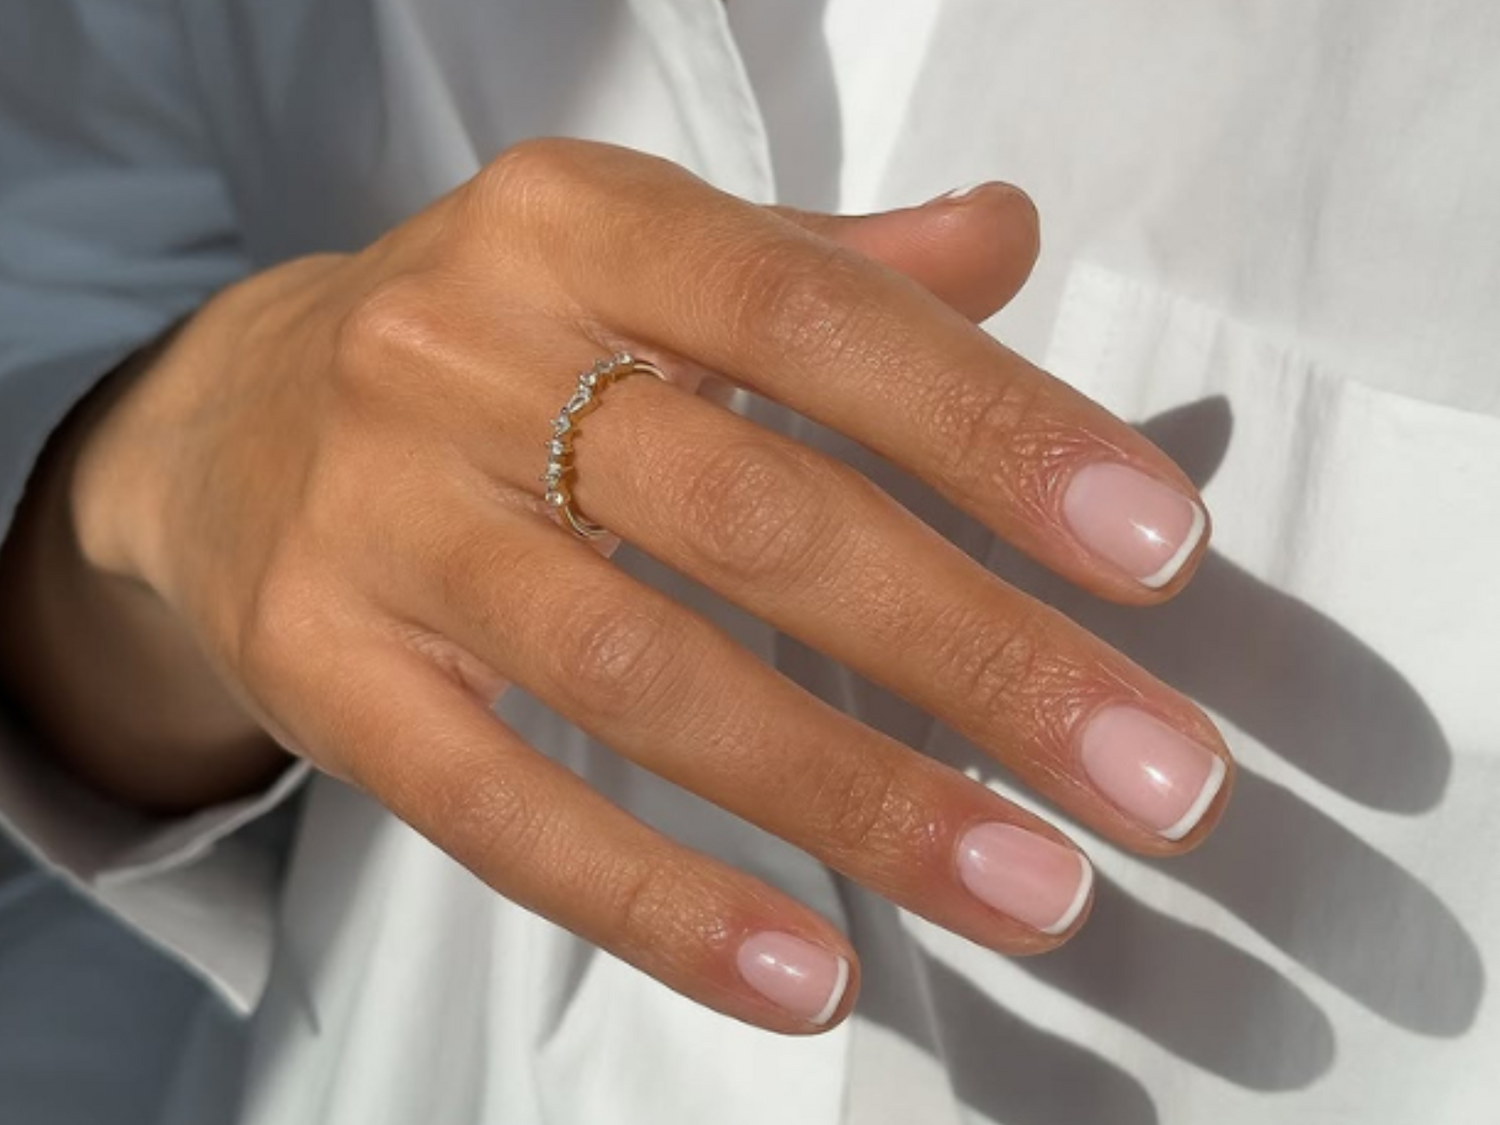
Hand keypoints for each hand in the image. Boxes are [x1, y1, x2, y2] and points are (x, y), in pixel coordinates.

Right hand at [60, 140, 1230, 1031]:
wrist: (226, 421)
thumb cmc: (492, 340)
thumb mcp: (639, 255)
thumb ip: (826, 265)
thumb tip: (1011, 237)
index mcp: (574, 225)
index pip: (811, 317)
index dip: (990, 430)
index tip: (1156, 550)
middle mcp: (464, 358)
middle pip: (752, 519)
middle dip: (974, 654)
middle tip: (1153, 775)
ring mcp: (383, 524)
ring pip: (640, 676)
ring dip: (856, 798)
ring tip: (1034, 892)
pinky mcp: (327, 674)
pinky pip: (498, 807)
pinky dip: (658, 902)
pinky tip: (805, 976)